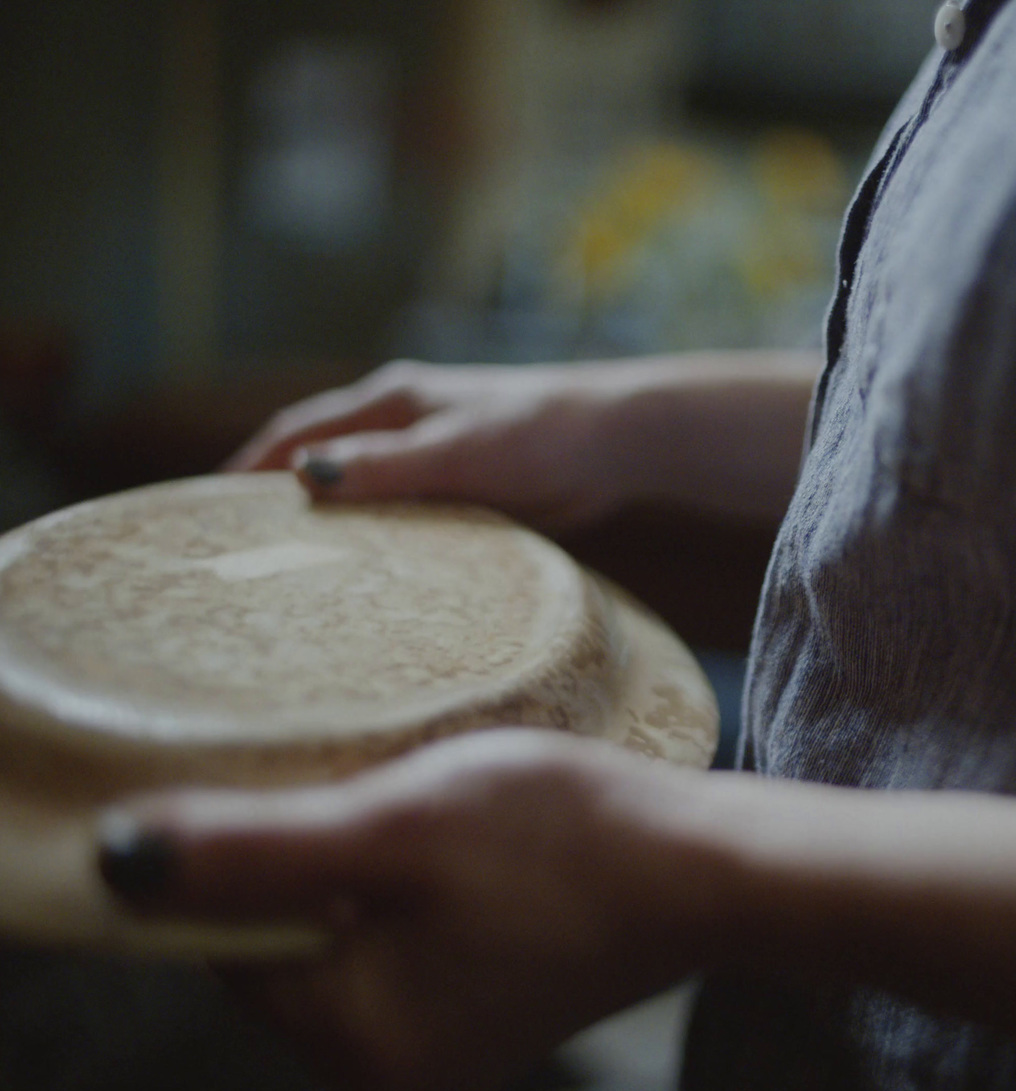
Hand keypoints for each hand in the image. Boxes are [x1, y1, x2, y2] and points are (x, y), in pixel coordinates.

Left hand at [97, 731, 729, 1090]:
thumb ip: (254, 852)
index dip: (252, 856)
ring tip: (431, 817)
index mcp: (358, 1043)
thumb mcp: (401, 825)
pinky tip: (458, 853)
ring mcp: (439, 1057)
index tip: (318, 787)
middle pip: (283, 950)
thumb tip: (119, 864)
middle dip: (313, 862)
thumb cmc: (573, 841)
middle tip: (386, 791)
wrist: (707, 869)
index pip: (228, 946)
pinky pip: (397, 955)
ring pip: (342, 944)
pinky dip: (406, 897)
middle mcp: (388, 1076)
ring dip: (362, 871)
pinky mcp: (477, 1023)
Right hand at [226, 361, 643, 530]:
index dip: (251, 466)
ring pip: (367, 488)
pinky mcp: (468, 484)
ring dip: (334, 518)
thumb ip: (383, 467)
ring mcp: (436, 452)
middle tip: (239, 546)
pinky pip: (408, 512)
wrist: (614, 443)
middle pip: (325, 458)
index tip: (207, 505)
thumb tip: (302, 478)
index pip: (298, 432)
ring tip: (292, 567)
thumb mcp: (452, 453)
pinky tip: (372, 572)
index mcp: (393, 399)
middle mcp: (407, 421)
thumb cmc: (536, 435)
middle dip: (281, 494)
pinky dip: (381, 535)